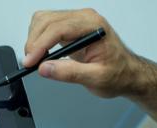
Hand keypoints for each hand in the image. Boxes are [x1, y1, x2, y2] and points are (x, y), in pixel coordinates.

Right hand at [24, 9, 143, 97]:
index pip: (59, 28)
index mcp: (93, 26)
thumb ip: (70, 73)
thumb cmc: (118, 74)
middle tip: (29, 63)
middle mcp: (84, 19)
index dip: (40, 44)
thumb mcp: (96, 78)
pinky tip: (41, 54)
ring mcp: (76, 21)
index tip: (31, 61)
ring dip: (34, 39)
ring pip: (43, 20)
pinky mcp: (70, 28)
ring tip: (35, 60)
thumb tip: (45, 68)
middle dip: (34, 42)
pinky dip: (38, 39)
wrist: (126, 73)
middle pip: (47, 20)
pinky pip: (46, 25)